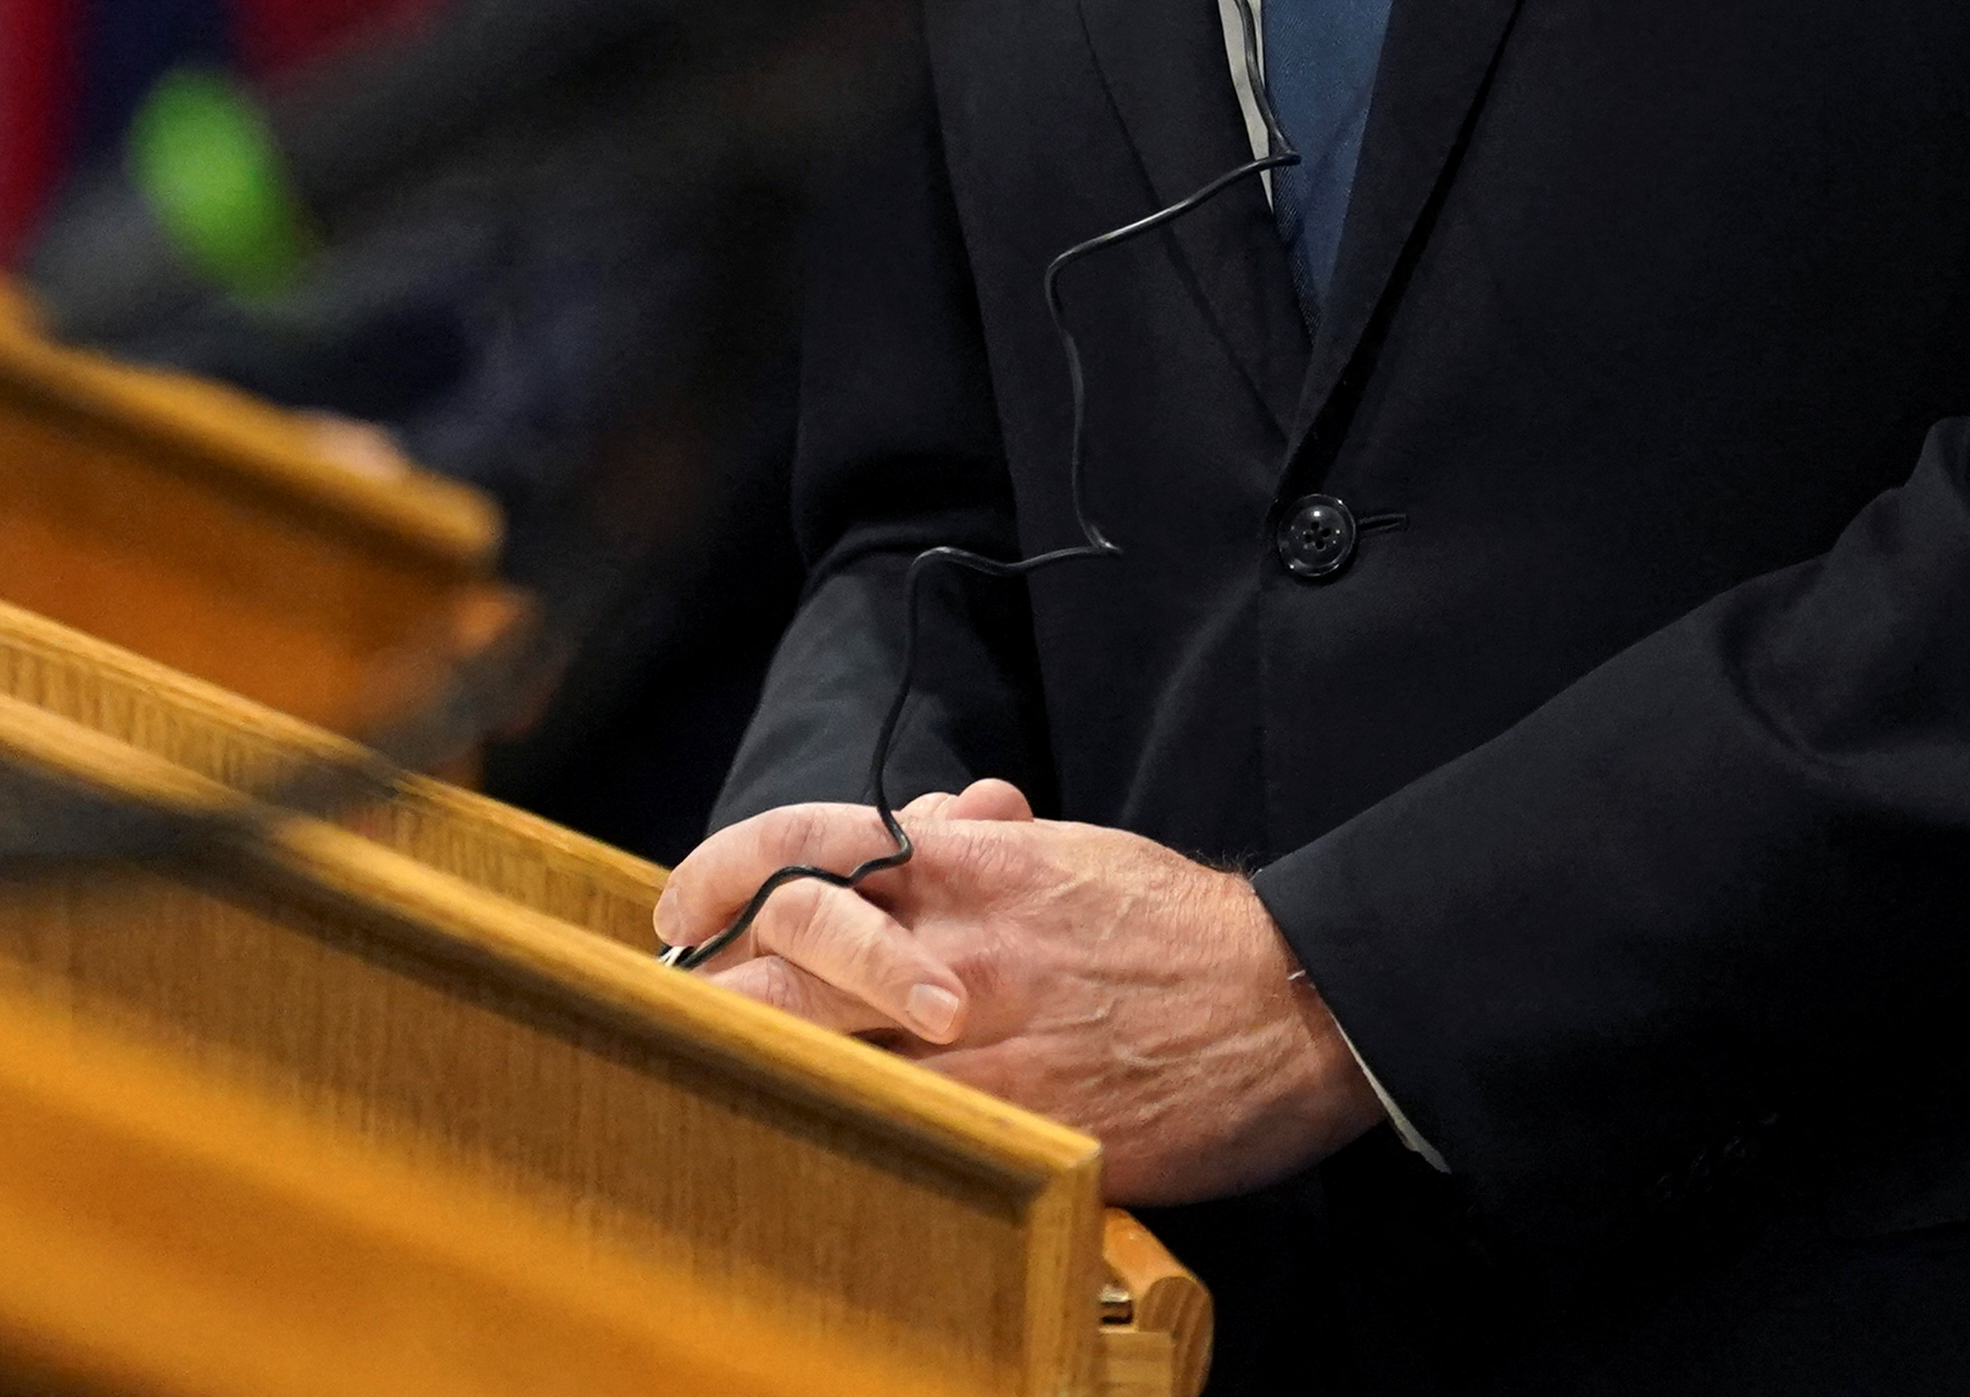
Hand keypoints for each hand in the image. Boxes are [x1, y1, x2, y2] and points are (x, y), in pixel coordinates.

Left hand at [657, 780, 1383, 1204]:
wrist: (1297, 1002)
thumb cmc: (1186, 930)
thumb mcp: (1082, 858)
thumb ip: (990, 844)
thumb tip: (936, 814)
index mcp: (976, 869)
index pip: (812, 843)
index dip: (723, 870)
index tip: (681, 905)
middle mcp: (963, 949)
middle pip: (787, 962)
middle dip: (709, 990)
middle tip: (672, 1013)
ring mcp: (986, 1046)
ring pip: (825, 1055)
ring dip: (756, 1069)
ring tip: (708, 1087)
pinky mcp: (1019, 1129)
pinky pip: (900, 1137)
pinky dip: (843, 1138)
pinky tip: (804, 1153)